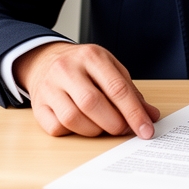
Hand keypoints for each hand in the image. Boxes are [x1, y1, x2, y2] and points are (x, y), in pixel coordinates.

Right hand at [13, 41, 159, 138]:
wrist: (46, 60)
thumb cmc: (83, 67)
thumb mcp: (110, 69)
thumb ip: (130, 92)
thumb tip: (150, 115)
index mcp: (92, 56)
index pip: (117, 88)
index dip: (134, 112)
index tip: (146, 130)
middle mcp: (67, 69)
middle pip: (92, 103)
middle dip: (113, 123)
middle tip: (123, 129)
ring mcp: (49, 86)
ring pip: (72, 118)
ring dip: (94, 130)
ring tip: (102, 126)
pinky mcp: (38, 104)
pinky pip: (56, 127)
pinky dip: (73, 132)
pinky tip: (81, 124)